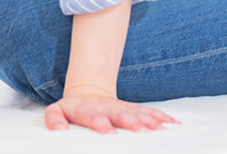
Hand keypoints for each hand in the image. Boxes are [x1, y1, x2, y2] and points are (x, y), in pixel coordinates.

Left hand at [44, 86, 177, 132]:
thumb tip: (59, 129)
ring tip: (161, 129)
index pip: (94, 116)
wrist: (87, 93)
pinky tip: (173, 124)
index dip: (101, 123)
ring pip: (137, 113)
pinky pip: (149, 113)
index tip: (108, 132)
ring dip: (149, 120)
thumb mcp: (57, 111)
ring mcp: (122, 108)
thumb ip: (54, 118)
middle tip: (141, 130)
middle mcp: (107, 108)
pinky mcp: (133, 109)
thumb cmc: (72, 110)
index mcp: (88, 110)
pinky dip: (161, 118)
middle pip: (119, 114)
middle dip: (130, 122)